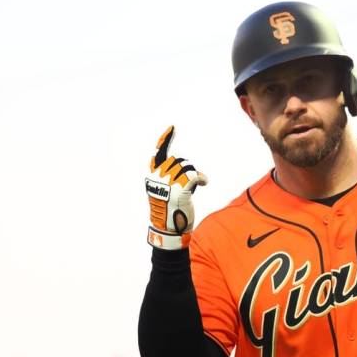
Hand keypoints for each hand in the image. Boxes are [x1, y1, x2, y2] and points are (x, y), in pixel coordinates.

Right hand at [145, 126, 206, 249]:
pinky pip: (196, 175)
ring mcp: (169, 181)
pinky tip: (204, 183)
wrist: (169, 228)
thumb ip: (168, 178)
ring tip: (192, 188)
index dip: (165, 139)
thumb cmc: (169, 211)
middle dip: (187, 170)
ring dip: (194, 176)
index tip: (172, 128)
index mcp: (152, 175)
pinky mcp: (180, 187)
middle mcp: (158, 176)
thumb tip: (181, 165)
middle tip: (188, 184)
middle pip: (179, 161)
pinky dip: (202, 179)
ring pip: (188, 167)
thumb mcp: (165, 192)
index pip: (159, 153)